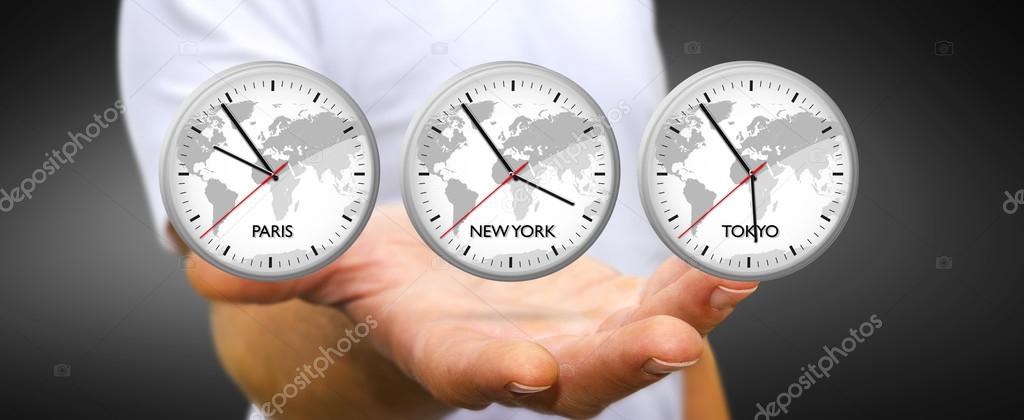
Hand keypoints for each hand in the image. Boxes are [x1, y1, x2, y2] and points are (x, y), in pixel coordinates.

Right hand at [187, 205, 757, 416]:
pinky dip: (696, 283)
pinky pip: (661, 299)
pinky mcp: (608, 307)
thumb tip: (200, 259)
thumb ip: (272, 257)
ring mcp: (571, 335)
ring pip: (631, 340)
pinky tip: (734, 256)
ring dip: (682, 315)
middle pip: (569, 373)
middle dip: (617, 358)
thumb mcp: (319, 260)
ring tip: (727, 279)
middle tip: (672, 333)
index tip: (530, 364)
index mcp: (441, 349)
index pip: (464, 369)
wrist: (432, 291)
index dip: (492, 367)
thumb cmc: (367, 279)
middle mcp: (516, 356)